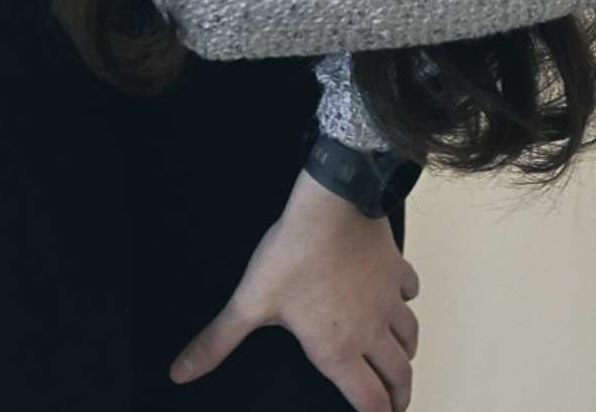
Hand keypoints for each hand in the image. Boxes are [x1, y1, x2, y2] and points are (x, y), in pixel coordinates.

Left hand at [170, 171, 420, 409]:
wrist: (332, 204)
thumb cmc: (296, 252)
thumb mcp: (250, 302)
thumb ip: (217, 341)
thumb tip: (184, 370)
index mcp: (338, 349)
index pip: (369, 399)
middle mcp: (370, 329)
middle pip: (397, 375)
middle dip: (399, 396)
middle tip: (397, 404)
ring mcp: (387, 298)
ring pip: (409, 336)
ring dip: (406, 354)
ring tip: (402, 360)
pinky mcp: (395, 268)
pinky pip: (411, 291)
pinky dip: (408, 301)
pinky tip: (402, 298)